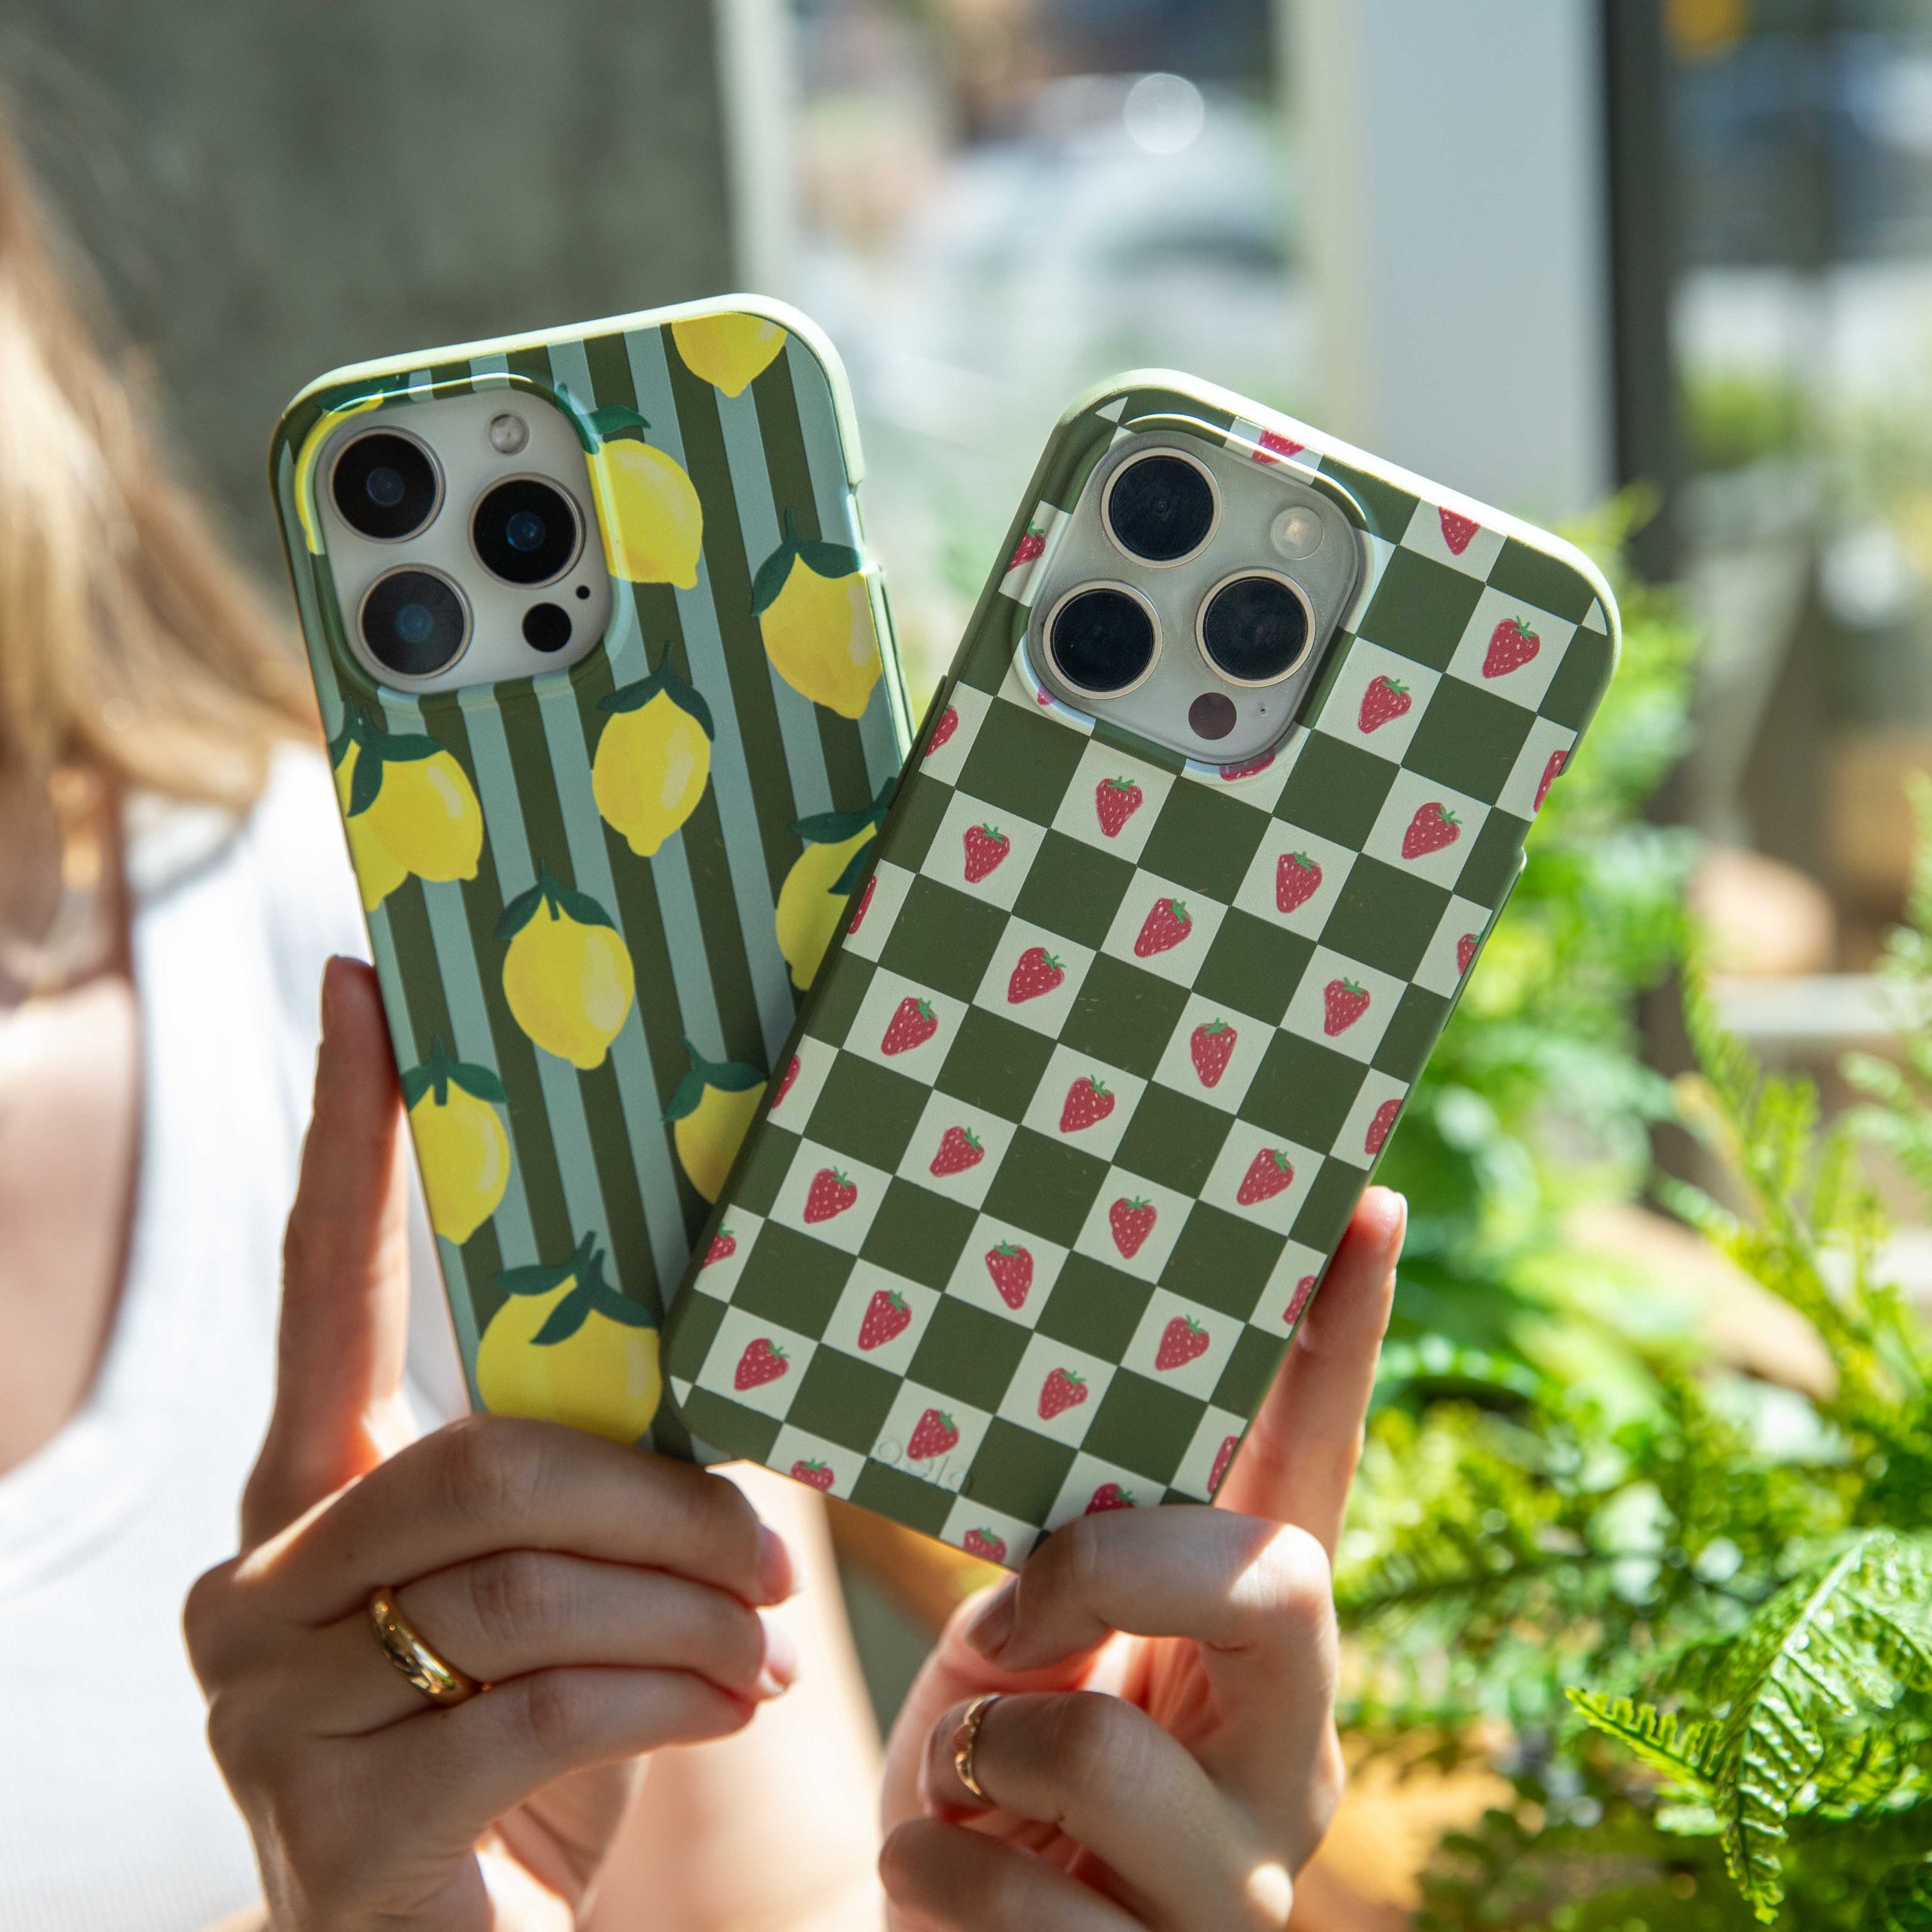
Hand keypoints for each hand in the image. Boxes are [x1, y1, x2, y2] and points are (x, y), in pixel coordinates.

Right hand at [186, 958, 795, 1931]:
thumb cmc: (541, 1749)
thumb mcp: (566, 1591)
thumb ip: (598, 1469)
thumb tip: (725, 1339)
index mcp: (309, 1495)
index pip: (325, 1284)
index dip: (345, 1131)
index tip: (366, 987)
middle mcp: (254, 1584)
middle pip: (480, 1459)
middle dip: (655, 1495)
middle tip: (772, 1543)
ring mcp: (267, 1712)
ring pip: (522, 1581)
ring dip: (684, 1607)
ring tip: (762, 1641)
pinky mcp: (326, 1830)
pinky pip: (537, 1704)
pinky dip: (668, 1695)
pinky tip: (725, 1706)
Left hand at [877, 1189, 1403, 1929]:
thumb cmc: (987, 1778)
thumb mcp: (1017, 1651)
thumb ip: (1056, 1564)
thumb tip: (1020, 1482)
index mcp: (1253, 1646)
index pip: (1313, 1469)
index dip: (1344, 1339)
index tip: (1366, 1201)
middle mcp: (1288, 1754)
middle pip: (1274, 1584)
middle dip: (1116, 1562)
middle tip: (1011, 1609)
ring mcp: (1241, 1883)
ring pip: (1104, 1747)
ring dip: (979, 1748)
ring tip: (959, 1781)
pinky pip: (1007, 1893)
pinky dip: (933, 1867)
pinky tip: (945, 1877)